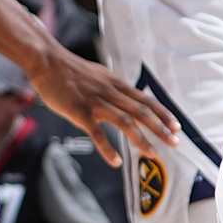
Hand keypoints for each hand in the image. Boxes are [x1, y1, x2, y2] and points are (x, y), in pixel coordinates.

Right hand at [23, 42, 176, 168]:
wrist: (46, 61)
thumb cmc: (69, 70)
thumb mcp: (98, 75)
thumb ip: (111, 87)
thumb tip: (123, 96)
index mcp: (115, 84)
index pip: (146, 100)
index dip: (162, 113)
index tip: (176, 126)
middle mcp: (110, 92)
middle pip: (141, 111)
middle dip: (160, 128)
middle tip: (175, 143)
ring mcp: (96, 102)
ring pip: (125, 121)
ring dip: (140, 139)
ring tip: (152, 153)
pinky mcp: (79, 111)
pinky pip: (96, 132)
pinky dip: (107, 148)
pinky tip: (116, 161)